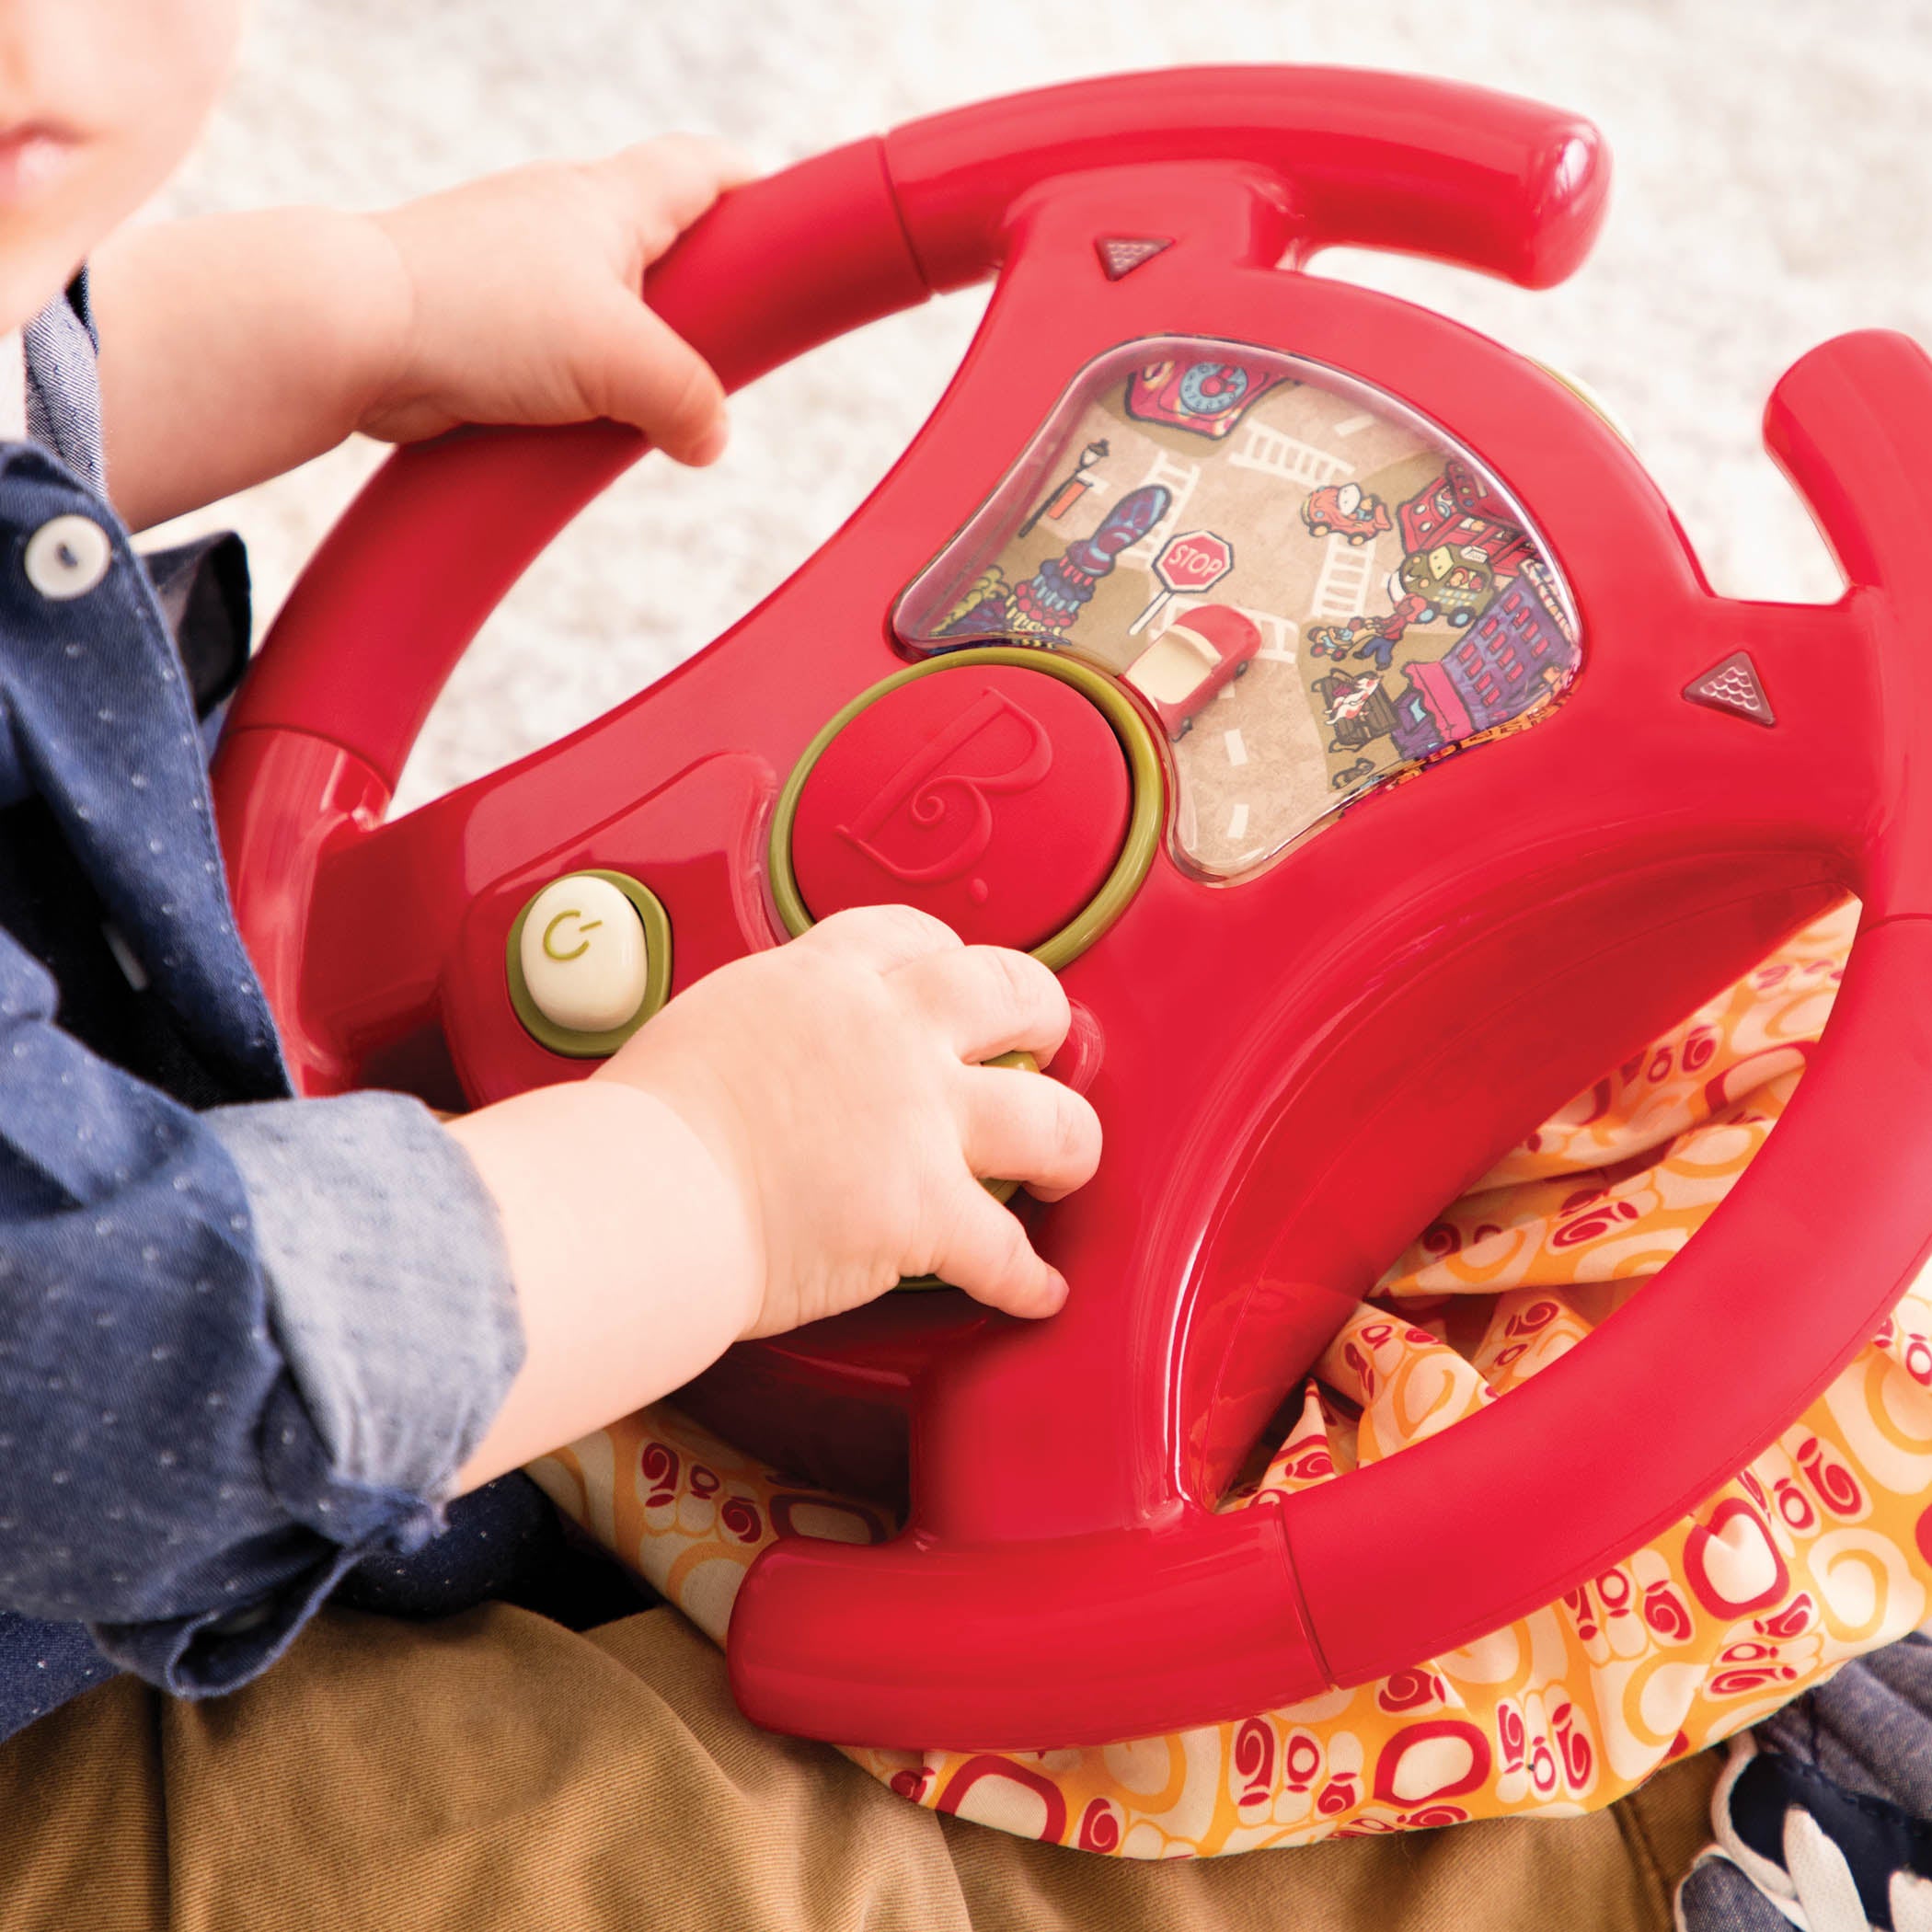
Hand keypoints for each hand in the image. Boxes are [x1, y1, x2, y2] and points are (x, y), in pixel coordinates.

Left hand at [357, 132, 755, 460]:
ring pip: (609, 313)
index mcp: (610, 201)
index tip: (789, 228)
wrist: (354, 334)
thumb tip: (711, 438)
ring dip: (636, 360)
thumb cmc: (481, 311)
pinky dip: (583, 392)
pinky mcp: (487, 328)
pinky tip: (587, 429)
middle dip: (701, 301)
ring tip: (652, 411)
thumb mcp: (618, 359)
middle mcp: (566, 223)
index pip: (704, 169)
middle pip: (663, 247)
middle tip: (729, 354)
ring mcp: (522, 276)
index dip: (754, 191)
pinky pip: (559, 359)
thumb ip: (687, 397)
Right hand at [597, 906, 1101, 1335]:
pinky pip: (1007, 1252)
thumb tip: (760, 1066)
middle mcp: (890, 1034)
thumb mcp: (706, 1028)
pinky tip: (1037, 1290)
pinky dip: (1028, 1279)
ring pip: (1050, 1118)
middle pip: (1013, 991)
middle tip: (1043, 1042)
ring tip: (1064, 1165)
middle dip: (1042, 1016)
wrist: (640, 1192)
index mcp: (824, 980)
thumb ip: (763, 1034)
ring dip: (1069, 1146)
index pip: (915, 936)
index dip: (950, 959)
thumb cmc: (642, 1127)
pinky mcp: (925, 1210)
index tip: (954, 984)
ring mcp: (919, 1121)